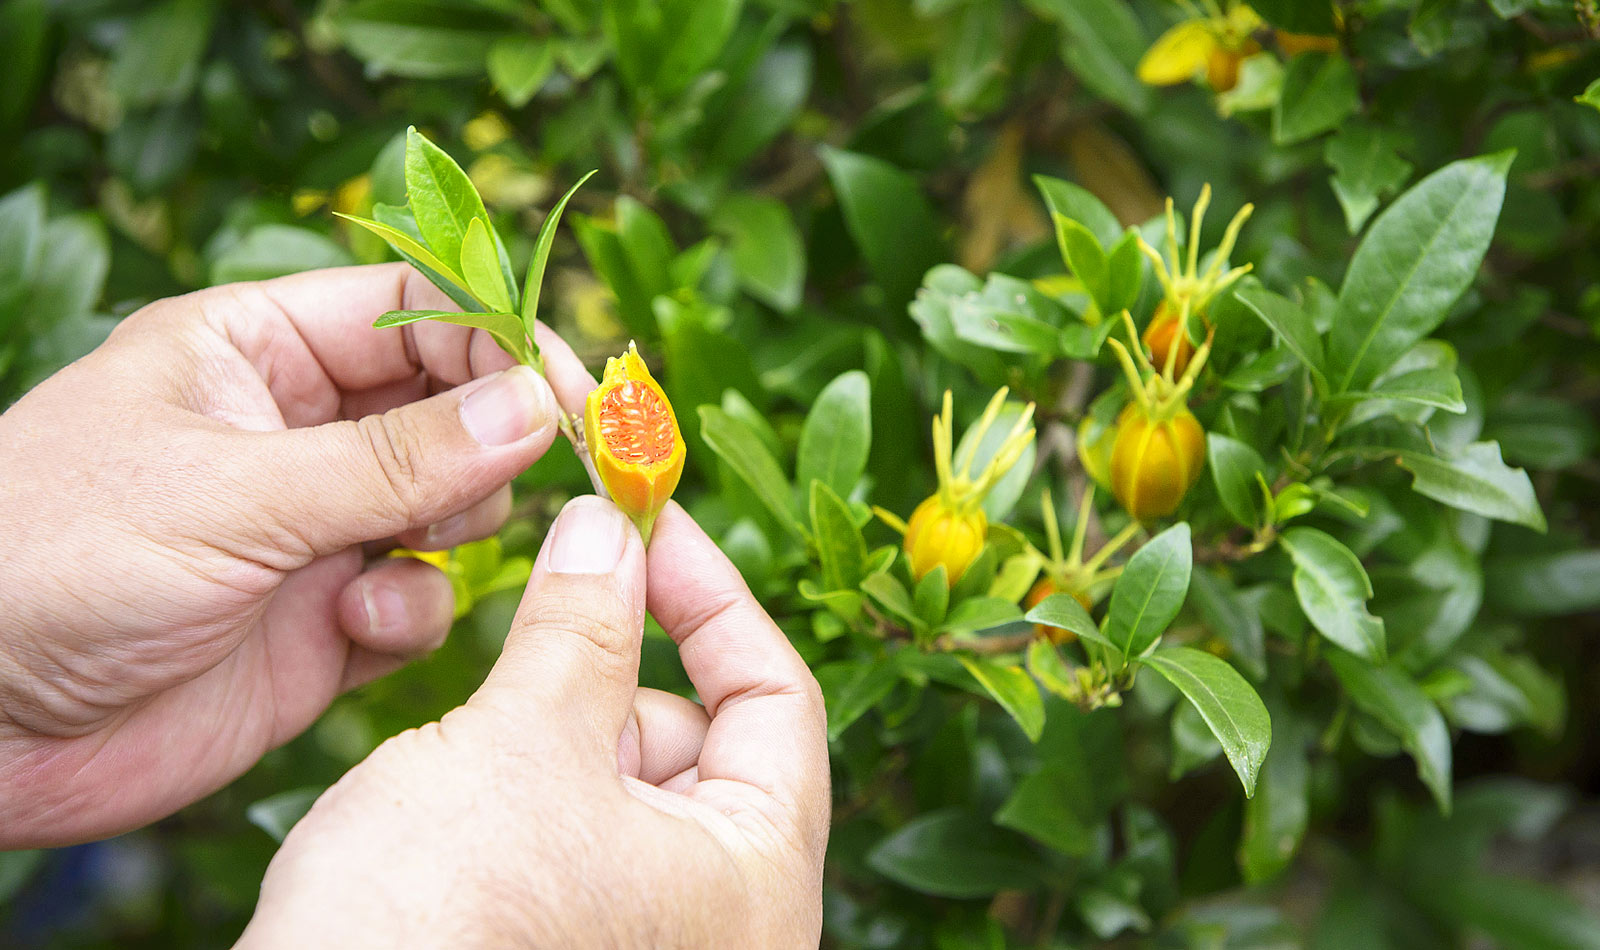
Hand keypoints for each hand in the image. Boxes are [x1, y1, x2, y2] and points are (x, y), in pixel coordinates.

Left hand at [0, 263, 596, 847]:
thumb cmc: (58, 560)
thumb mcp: (233, 492)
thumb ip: (396, 459)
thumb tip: (534, 406)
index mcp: (257, 354)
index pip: (413, 312)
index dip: (498, 341)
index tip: (569, 393)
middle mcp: (297, 434)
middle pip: (451, 406)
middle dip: (493, 440)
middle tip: (526, 474)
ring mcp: (315, 530)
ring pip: (453, 504)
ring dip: (455, 529)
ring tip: (405, 554)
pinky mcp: (325, 623)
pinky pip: (420, 599)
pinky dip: (412, 613)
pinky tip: (358, 632)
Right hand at [236, 499, 828, 948]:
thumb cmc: (432, 922)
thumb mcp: (523, 742)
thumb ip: (582, 623)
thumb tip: (608, 531)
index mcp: (758, 881)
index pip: (777, 696)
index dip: (711, 596)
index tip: (647, 525)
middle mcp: (727, 927)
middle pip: (704, 742)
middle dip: (618, 670)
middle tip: (545, 613)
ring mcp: (654, 944)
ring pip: (632, 786)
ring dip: (564, 730)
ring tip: (484, 745)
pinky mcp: (582, 949)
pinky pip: (584, 839)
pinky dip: (537, 788)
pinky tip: (464, 791)